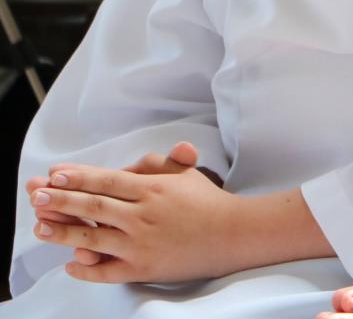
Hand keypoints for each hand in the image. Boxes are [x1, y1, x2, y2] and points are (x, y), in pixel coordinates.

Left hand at [29, 150, 243, 282]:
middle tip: (36, 195)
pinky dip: (86, 269)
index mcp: (152, 189)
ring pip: (93, 238)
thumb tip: (131, 164)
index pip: (107, 181)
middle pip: (94, 207)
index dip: (78, 177)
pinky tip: (71, 263)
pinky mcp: (143, 268)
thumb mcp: (186, 173)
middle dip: (62, 200)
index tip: (54, 174)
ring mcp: (141, 244)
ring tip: (39, 227)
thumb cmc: (208, 202)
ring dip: (64, 232)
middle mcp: (143, 215)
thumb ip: (157, 164)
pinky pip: (107, 271)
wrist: (234, 234)